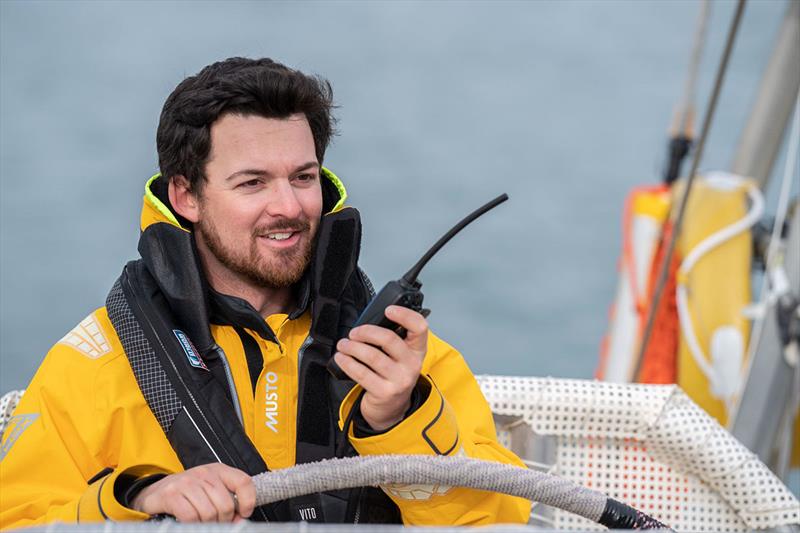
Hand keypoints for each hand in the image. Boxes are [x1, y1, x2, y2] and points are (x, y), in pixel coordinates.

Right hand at [131, 463, 255, 521]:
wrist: (156, 492)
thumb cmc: (188, 493)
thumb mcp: (211, 490)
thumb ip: (227, 501)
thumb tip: (240, 519)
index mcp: (218, 470)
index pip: (243, 481)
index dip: (248, 501)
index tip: (244, 514)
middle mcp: (204, 473)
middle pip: (226, 505)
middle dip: (224, 521)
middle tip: (217, 523)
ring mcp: (186, 482)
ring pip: (209, 513)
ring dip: (207, 525)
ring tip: (202, 523)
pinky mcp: (171, 495)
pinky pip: (190, 517)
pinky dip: (193, 525)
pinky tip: (190, 523)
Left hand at [334, 305, 427, 430]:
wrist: (391, 408)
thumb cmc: (392, 375)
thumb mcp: (400, 357)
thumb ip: (392, 339)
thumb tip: (367, 323)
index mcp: (417, 350)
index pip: (419, 327)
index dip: (405, 315)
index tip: (388, 310)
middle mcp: (412, 364)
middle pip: (389, 339)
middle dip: (366, 332)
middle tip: (354, 333)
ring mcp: (399, 380)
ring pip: (372, 356)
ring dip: (352, 347)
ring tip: (343, 345)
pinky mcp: (384, 392)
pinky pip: (361, 373)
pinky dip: (347, 363)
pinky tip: (341, 358)